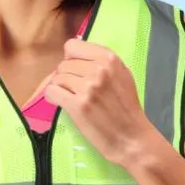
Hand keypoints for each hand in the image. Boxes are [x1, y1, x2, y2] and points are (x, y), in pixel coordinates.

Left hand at [44, 39, 155, 167]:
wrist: (131, 138)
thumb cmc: (127, 109)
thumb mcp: (122, 76)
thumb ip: (101, 63)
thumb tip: (73, 54)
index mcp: (109, 58)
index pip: (72, 46)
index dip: (71, 59)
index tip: (76, 71)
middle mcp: (98, 70)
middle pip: (63, 64)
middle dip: (66, 76)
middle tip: (76, 90)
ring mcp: (88, 87)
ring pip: (57, 78)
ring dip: (61, 88)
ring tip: (72, 99)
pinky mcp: (77, 105)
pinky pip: (52, 92)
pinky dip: (53, 98)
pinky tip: (63, 103)